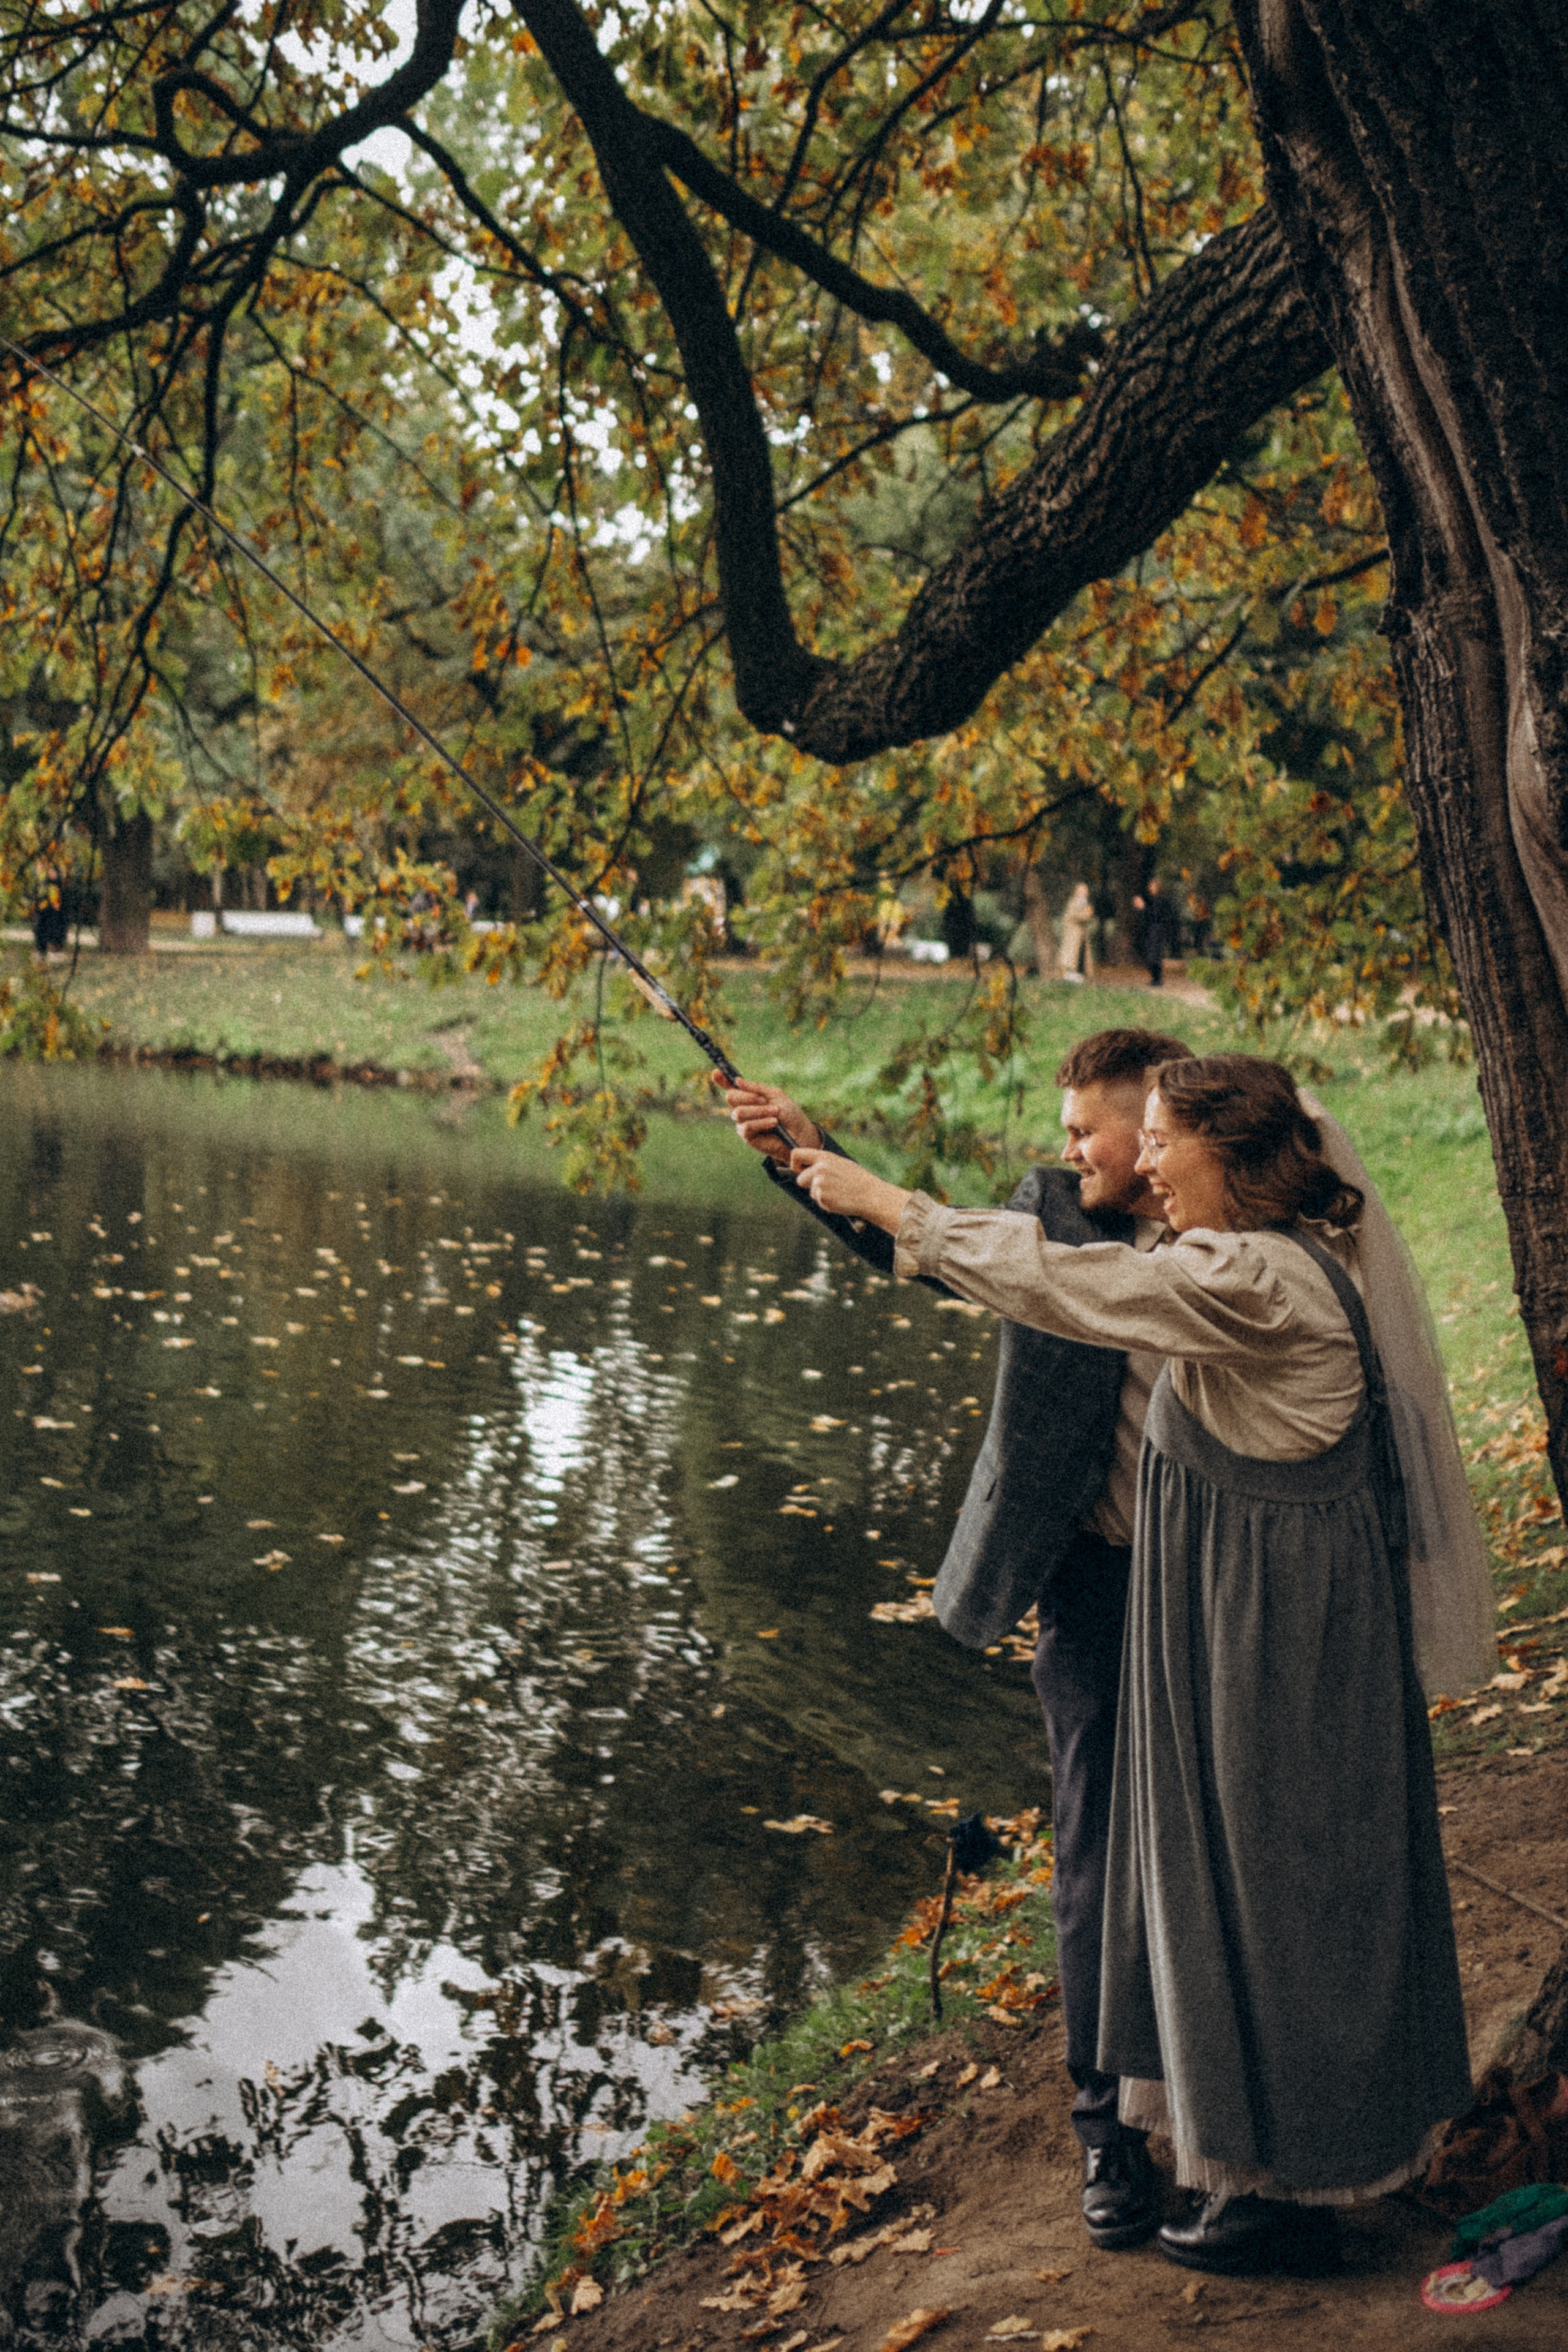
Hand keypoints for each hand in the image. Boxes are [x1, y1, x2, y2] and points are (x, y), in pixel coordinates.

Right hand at [714, 1073, 820, 1163]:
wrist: (799, 1134)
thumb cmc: (789, 1114)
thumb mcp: (775, 1095)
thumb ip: (756, 1088)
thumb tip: (737, 1081)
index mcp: (749, 1096)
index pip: (731, 1087)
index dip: (721, 1079)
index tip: (715, 1072)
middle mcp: (742, 1108)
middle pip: (731, 1097)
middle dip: (748, 1097)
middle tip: (764, 1101)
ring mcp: (742, 1122)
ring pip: (738, 1113)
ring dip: (758, 1111)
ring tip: (775, 1113)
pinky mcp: (747, 1137)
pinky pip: (746, 1127)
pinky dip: (761, 1122)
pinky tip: (773, 1123)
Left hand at [790, 1147, 910, 1233]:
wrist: (870, 1195)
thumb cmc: (857, 1180)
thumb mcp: (841, 1163)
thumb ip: (823, 1163)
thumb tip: (807, 1168)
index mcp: (824, 1157)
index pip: (796, 1154)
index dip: (794, 1163)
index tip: (799, 1170)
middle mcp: (820, 1168)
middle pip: (800, 1179)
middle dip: (809, 1185)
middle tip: (827, 1187)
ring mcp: (820, 1183)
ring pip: (811, 1192)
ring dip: (821, 1195)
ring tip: (838, 1192)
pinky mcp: (822, 1197)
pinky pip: (818, 1202)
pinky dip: (826, 1203)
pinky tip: (839, 1199)